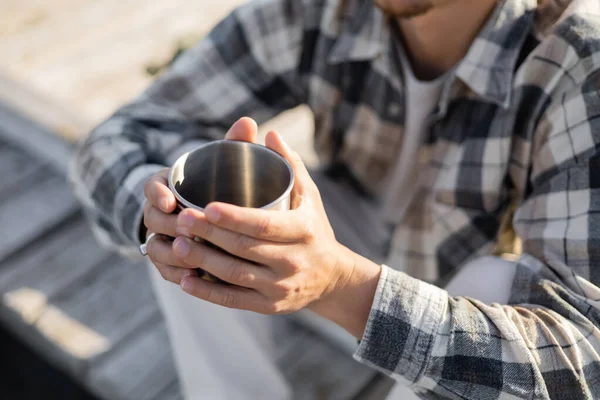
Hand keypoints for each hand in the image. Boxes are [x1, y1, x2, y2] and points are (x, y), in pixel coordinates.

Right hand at [144, 117, 258, 284]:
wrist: (214, 219)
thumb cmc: (219, 186)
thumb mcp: (225, 165)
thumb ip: (234, 145)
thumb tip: (249, 122)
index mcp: (169, 186)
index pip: (152, 186)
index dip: (157, 194)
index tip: (169, 201)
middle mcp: (160, 213)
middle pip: (153, 220)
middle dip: (167, 226)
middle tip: (187, 229)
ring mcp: (162, 238)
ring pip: (156, 248)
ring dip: (171, 253)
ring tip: (191, 256)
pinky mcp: (170, 262)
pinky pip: (165, 270)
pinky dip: (176, 274)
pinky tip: (191, 278)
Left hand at [173, 129, 381, 328]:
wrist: (332, 278)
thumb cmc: (314, 228)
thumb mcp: (309, 196)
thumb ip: (290, 164)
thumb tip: (269, 133)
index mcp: (303, 231)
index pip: (264, 225)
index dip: (234, 217)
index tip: (206, 205)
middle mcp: (293, 261)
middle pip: (244, 248)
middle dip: (209, 234)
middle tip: (180, 219)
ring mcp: (280, 286)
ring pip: (234, 275)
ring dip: (202, 261)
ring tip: (176, 244)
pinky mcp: (269, 305)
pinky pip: (234, 300)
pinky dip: (208, 292)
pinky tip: (185, 280)